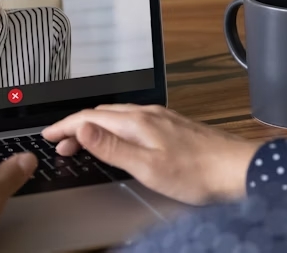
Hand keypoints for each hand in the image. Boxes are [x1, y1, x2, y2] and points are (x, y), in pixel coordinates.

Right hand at [42, 104, 258, 204]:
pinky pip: (132, 120)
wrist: (237, 169)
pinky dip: (114, 128)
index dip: (65, 126)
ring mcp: (161, 118)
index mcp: (137, 122)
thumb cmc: (196, 172)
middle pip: (101, 114)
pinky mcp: (172, 125)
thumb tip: (82, 126)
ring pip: (117, 116)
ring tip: (82, 142)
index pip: (90, 117)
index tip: (48, 135)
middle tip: (59, 144)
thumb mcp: (147, 166)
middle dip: (76, 126)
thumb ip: (112, 146)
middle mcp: (148, 114)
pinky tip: (119, 138)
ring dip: (94, 127)